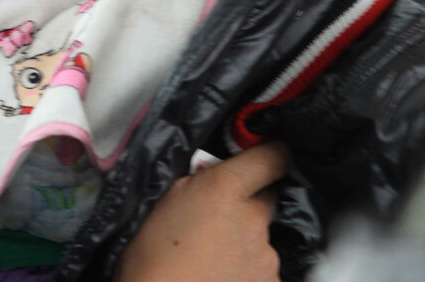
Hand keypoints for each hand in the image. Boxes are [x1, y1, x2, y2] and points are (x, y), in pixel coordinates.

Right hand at [116, 141, 291, 281]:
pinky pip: (264, 268)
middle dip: (250, 205)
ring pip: (262, 238)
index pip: (273, 157)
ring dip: (245, 242)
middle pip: (267, 199)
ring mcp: (265, 254)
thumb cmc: (151, 256)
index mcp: (225, 188)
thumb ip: (202, 184)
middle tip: (222, 221)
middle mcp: (253, 217)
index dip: (274, 154)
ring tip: (215, 259)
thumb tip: (217, 178)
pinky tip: (223, 276)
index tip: (270, 156)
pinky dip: (248, 271)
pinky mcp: (271, 281)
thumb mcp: (169, 202)